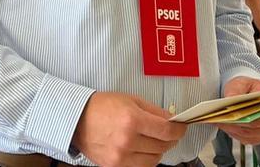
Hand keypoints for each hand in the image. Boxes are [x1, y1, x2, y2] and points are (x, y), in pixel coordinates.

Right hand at [71, 91, 186, 166]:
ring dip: (159, 150)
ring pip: (154, 159)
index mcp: (132, 120)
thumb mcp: (131, 100)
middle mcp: (128, 140)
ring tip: (154, 141)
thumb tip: (173, 120)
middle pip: (162, 146)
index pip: (167, 131)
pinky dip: (147, 159)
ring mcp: (121, 156)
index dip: (179, 130)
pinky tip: (143, 150)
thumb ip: (154, 111)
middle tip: (168, 132)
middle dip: (170, 139)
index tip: (181, 127)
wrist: (78, 120)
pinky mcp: (116, 166)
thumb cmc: (103, 106)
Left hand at [212, 76, 259, 144]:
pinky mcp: (257, 137)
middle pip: (255, 125)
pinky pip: (245, 139)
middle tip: (221, 117)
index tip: (235, 112)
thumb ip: (236, 89)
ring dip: (232, 129)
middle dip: (237, 122)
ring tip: (218, 121)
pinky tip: (223, 126)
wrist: (247, 92)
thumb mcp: (241, 82)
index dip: (250, 113)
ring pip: (248, 133)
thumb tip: (230, 99)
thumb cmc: (248, 87)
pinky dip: (233, 133)